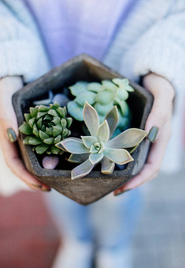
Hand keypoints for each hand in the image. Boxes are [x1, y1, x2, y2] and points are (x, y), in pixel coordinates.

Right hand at [0, 76, 50, 191]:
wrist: (12, 78)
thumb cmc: (5, 87)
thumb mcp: (3, 97)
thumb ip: (5, 116)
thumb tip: (12, 136)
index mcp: (5, 137)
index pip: (13, 163)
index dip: (25, 176)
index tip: (41, 185)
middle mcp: (14, 139)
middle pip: (23, 165)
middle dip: (35, 178)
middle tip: (51, 187)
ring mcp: (24, 136)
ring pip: (32, 158)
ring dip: (43, 169)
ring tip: (56, 178)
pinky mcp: (34, 130)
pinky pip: (40, 145)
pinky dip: (48, 154)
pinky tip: (59, 158)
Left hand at [114, 73, 174, 195]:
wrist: (154, 77)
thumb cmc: (160, 85)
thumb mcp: (163, 94)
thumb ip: (159, 113)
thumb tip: (149, 133)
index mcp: (161, 139)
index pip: (152, 167)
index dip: (139, 180)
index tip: (123, 188)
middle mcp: (152, 142)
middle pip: (142, 169)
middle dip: (128, 182)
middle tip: (109, 189)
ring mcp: (142, 138)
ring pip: (134, 161)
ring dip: (122, 173)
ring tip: (104, 179)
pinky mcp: (133, 133)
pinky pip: (126, 149)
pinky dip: (117, 158)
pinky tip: (103, 159)